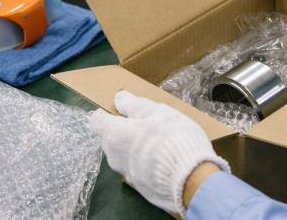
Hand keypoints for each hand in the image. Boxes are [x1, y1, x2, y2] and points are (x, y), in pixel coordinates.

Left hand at [89, 91, 229, 217]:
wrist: (189, 179)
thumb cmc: (170, 137)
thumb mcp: (157, 112)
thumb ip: (135, 105)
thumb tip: (119, 99)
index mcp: (114, 136)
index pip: (97, 121)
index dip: (109, 111)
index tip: (125, 107)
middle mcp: (114, 158)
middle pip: (112, 137)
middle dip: (127, 127)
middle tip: (151, 120)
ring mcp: (127, 175)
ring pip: (126, 154)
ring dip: (138, 144)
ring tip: (163, 138)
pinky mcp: (141, 187)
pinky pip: (139, 167)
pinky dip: (148, 159)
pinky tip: (168, 155)